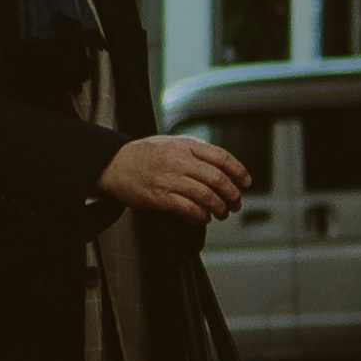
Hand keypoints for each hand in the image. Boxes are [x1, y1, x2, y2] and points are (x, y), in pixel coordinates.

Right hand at [100, 133, 249, 225]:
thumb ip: (195, 150)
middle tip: (235, 203)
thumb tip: (222, 165)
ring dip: (218, 208)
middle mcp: (179, 160)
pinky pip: (189, 209)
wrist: (115, 164)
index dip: (239, 171)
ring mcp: (170, 179)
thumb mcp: (172, 142)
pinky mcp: (160, 197)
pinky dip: (200, 216)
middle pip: (217, 179)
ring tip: (221, 213)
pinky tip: (202, 218)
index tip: (245, 182)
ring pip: (206, 196)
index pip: (221, 157)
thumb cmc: (144, 154)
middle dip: (232, 194)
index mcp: (185, 145)